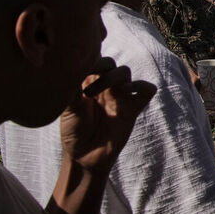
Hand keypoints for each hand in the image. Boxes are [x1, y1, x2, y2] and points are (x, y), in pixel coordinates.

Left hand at [62, 58, 155, 176]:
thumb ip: (71, 91)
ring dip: (114, 77)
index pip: (93, 60)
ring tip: (98, 93)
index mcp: (87, 82)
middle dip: (101, 68)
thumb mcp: (68, 110)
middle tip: (88, 86)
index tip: (80, 63)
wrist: (85, 156)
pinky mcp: (133, 108)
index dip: (90, 57)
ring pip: (125, 72)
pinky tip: (128, 91)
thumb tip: (70, 72)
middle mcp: (104, 86)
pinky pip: (146, 90)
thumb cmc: (73, 132)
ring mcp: (120, 96)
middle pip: (110, 63)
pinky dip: (142, 86)